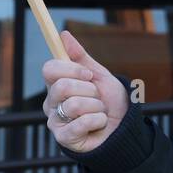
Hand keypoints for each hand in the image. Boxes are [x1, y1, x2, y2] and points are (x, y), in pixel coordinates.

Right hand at [41, 31, 128, 152]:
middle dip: (89, 89)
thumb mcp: (98, 75)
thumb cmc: (109, 100)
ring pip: (74, 104)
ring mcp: (56, 121)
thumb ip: (80, 57)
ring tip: (99, 111)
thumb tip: (63, 35)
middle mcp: (52, 102)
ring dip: (97, 106)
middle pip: (61, 86)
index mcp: (57, 84)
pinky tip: (100, 123)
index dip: (71, 69)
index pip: (49, 69)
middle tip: (97, 97)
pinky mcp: (64, 138)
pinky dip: (99, 120)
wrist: (123, 126)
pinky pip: (82, 123)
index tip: (89, 75)